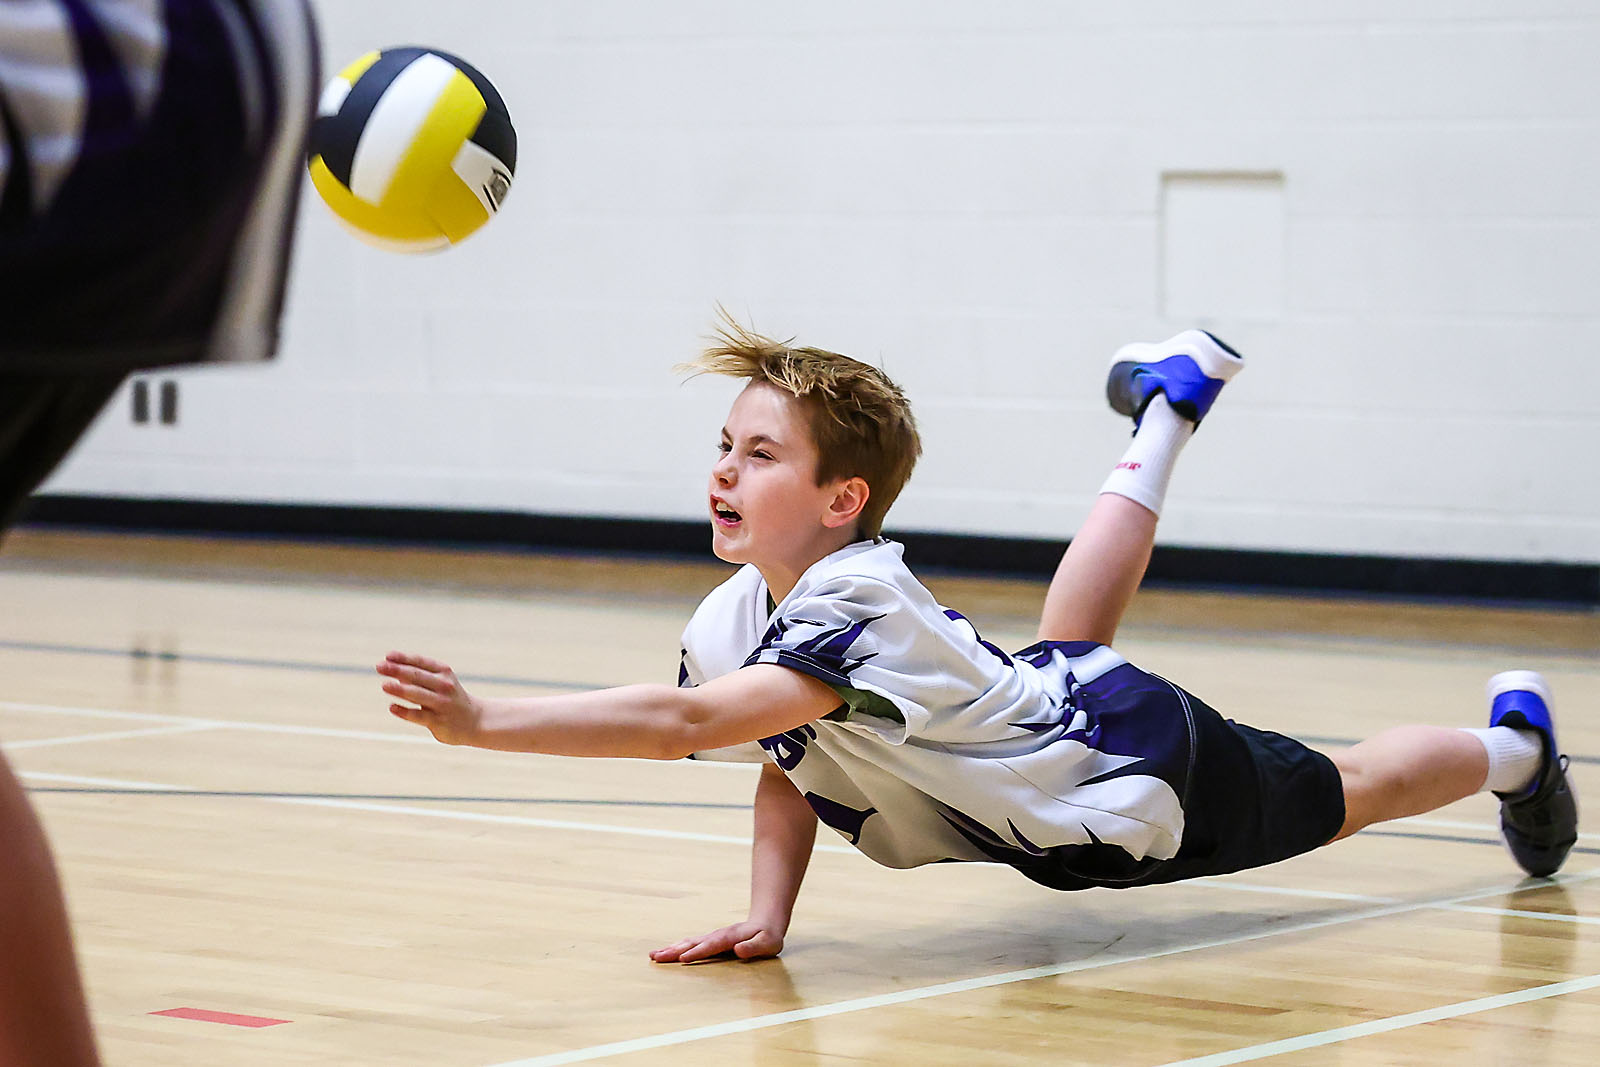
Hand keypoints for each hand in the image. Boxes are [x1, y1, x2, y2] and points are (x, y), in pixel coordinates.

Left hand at [377, 652, 482, 745]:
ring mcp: (441, 703)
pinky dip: (405, 711)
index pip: (420, 662)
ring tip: (384, 685)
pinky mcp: (438, 721)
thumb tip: (391, 670)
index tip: (388, 656)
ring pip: (417, 694)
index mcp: (444, 672)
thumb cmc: (449, 697)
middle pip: (417, 676)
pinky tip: (392, 707)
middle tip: (379, 666)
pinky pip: (418, 716)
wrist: (474, 720)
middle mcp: (444, 685)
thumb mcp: (439, 681)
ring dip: (400, 689)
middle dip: (397, 670)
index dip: (403, 658)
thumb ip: (417, 676)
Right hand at [649, 921, 784, 963]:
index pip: (712, 945)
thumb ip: (754, 947)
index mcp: (731, 937)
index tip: (682, 959)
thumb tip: (738, 950)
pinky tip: (666, 952)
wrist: (766, 921)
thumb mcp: (769, 943)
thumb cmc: (768, 936)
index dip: (698, 952)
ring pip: (689, 942)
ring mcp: (712, 936)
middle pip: (693, 943)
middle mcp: (718, 935)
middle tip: (656, 957)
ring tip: (654, 955)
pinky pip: (691, 943)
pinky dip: (677, 947)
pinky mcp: (710, 940)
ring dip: (671, 948)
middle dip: (675, 950)